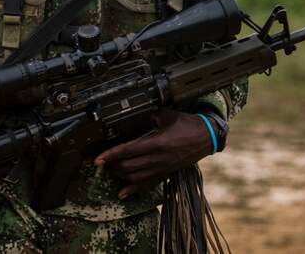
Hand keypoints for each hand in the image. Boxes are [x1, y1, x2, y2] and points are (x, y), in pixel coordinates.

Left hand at [94, 108, 213, 198]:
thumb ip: (148, 114)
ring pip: (136, 178)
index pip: (128, 150)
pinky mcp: (167, 173)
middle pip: (129, 167)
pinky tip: (122, 193)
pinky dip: (133, 190)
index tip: (98, 159)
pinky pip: (148, 184)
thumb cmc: (187, 124)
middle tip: (102, 162)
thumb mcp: (166, 114)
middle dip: (113, 166)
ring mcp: (163, 168)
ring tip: (110, 171)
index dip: (111, 155)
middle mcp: (159, 158)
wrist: (207, 137)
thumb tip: (132, 112)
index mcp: (157, 143)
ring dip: (120, 176)